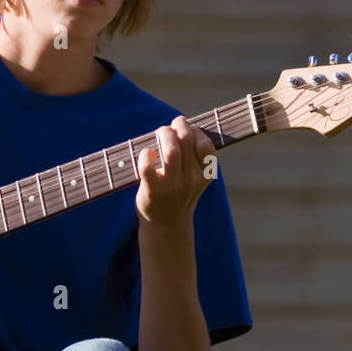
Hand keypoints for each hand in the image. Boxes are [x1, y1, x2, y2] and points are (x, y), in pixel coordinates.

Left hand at [135, 116, 214, 231]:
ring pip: (170, 149)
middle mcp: (191, 180)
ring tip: (159, 135)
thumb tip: (183, 124)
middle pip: (186, 139)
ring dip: (162, 134)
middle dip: (177, 126)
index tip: (187, 130)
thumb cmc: (178, 195)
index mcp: (205, 175)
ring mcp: (172, 186)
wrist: (166, 226)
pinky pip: (147, 165)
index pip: (206, 145)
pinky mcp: (153, 191)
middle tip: (169, 129)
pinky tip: (147, 154)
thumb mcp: (194, 179)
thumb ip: (194, 156)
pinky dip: (145, 154)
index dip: (195, 131)